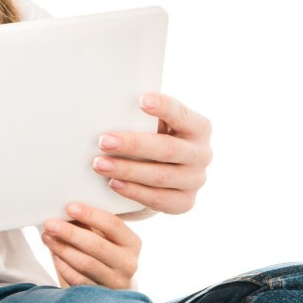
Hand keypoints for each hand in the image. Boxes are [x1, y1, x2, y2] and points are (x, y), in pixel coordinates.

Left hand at [42, 203, 141, 288]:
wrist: (114, 286)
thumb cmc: (105, 255)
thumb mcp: (105, 238)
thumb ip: (91, 225)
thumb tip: (66, 210)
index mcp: (132, 242)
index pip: (112, 224)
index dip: (90, 215)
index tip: (69, 207)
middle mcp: (128, 263)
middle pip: (97, 245)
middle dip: (70, 233)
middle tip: (50, 224)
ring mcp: (116, 282)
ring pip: (86, 263)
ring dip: (62, 249)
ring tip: (47, 237)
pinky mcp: (101, 296)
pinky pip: (78, 280)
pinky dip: (63, 267)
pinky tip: (54, 256)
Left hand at [93, 93, 212, 214]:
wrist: (166, 172)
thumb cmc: (156, 137)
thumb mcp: (157, 124)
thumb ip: (144, 117)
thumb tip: (111, 106)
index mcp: (199, 127)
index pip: (181, 115)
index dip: (163, 107)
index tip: (140, 100)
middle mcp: (203, 154)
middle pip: (168, 149)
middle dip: (133, 145)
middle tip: (103, 141)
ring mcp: (196, 180)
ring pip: (160, 176)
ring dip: (127, 170)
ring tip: (99, 164)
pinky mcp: (185, 202)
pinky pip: (158, 199)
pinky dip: (134, 191)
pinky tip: (113, 183)